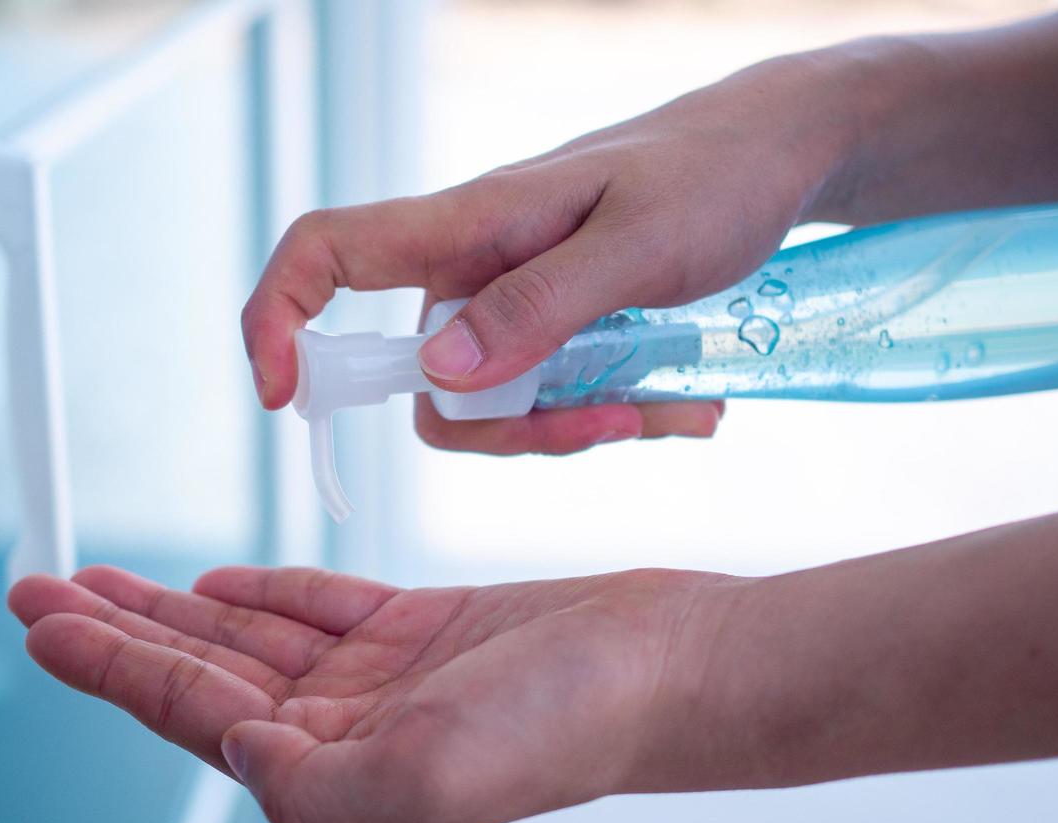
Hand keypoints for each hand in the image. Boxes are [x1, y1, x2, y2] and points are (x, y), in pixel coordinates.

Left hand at [8, 564, 735, 822]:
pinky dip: (267, 593)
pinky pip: (323, 608)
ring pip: (251, 639)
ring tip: (108, 578)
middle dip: (118, 631)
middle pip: (204, 675)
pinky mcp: (427, 631)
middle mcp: (352, 729)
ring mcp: (388, 678)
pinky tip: (223, 583)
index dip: (112, 668)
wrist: (675, 665)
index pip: (194, 714)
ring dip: (176, 607)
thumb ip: (317, 784)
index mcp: (340, 771)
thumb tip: (235, 751)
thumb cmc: (581, 724)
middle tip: (44, 590)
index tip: (50, 625)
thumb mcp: (434, 772)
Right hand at [242, 51, 854, 454]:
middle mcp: (477, 267)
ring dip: (577, 428)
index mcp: (471, 224)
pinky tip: (685, 402)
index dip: (280, 318)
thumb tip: (436, 375)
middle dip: (513, 430)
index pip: (328, 252)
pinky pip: (552, 399)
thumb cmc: (713, 175)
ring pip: (495, 407)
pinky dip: (609, 414)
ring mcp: (517, 302)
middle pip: (427, 382)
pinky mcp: (559, 327)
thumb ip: (541, 305)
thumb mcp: (641, 245)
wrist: (777, 157)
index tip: (285, 397)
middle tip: (615, 422)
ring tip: (677, 407)